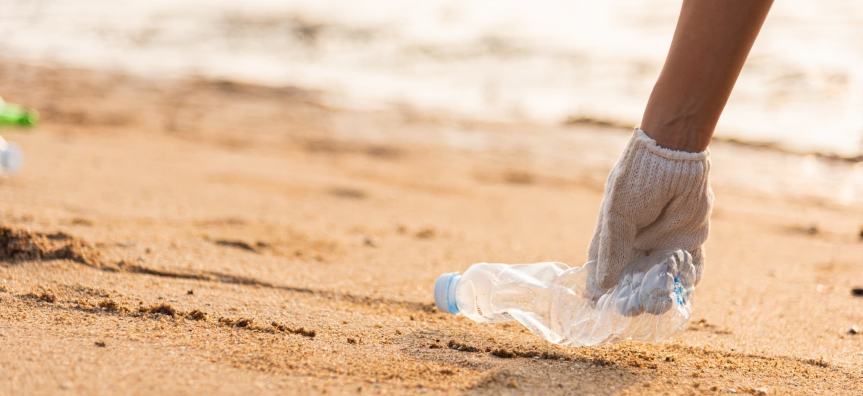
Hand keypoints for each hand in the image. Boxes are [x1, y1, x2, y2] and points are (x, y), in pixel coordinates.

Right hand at [587, 129, 712, 294]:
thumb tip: (601, 286)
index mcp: (614, 239)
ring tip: (659, 302)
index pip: (604, 272)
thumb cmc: (636, 182)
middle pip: (634, 281)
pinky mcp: (689, 241)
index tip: (601, 310)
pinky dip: (686, 280)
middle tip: (634, 309)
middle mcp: (638, 246)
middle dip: (634, 297)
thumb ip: (612, 251)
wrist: (673, 157)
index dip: (602, 292)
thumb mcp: (617, 216)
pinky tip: (682, 290)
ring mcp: (664, 244)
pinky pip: (689, 268)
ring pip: (662, 278)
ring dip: (660, 292)